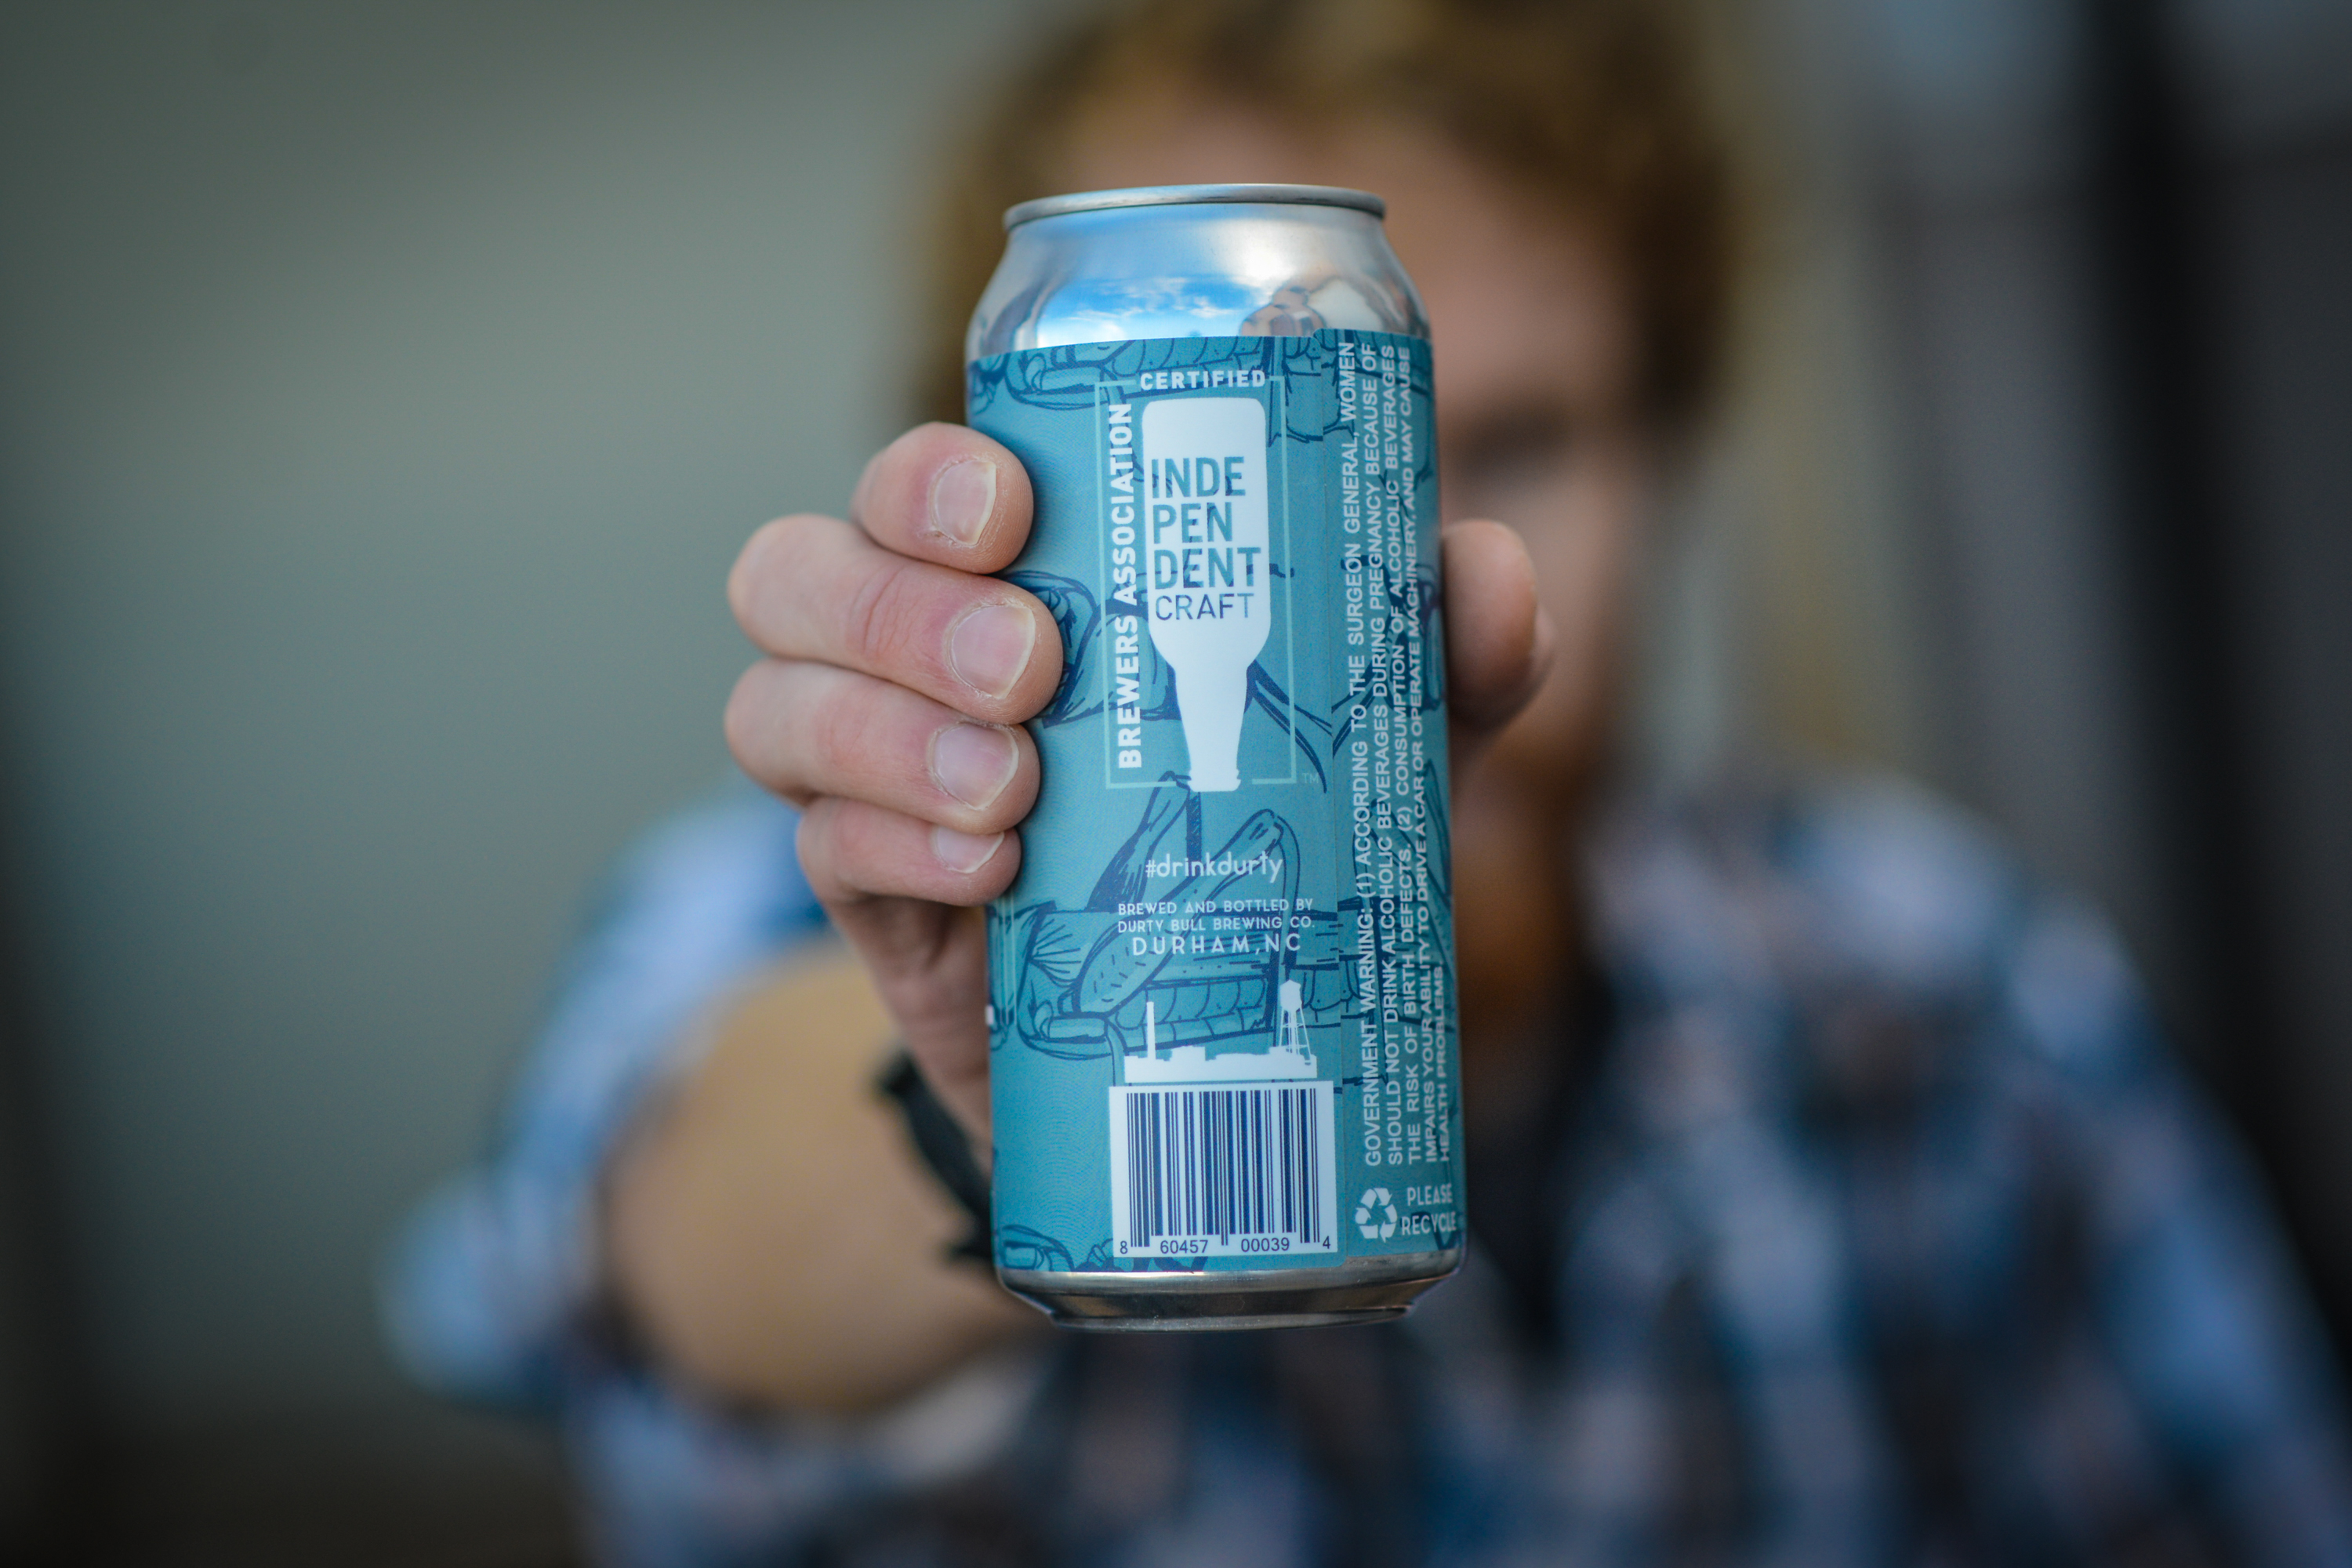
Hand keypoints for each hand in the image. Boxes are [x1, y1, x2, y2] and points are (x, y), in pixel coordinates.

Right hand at [726, 423, 1551, 1142]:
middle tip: (1034, 664)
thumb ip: (1432, 658)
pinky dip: (892, 847)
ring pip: (774, 708)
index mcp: (1015, 576)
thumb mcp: (1368, 744)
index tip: (1013, 509)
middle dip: (897, 604)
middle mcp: (910, 656)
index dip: (927, 478)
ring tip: (1017, 791)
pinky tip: (992, 876)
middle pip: (797, 572)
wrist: (1203, 1037)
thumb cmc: (1266, 832)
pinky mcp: (870, 901)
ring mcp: (869, 779)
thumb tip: (1485, 574)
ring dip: (883, 734)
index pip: (916, 486)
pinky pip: (819, 850)